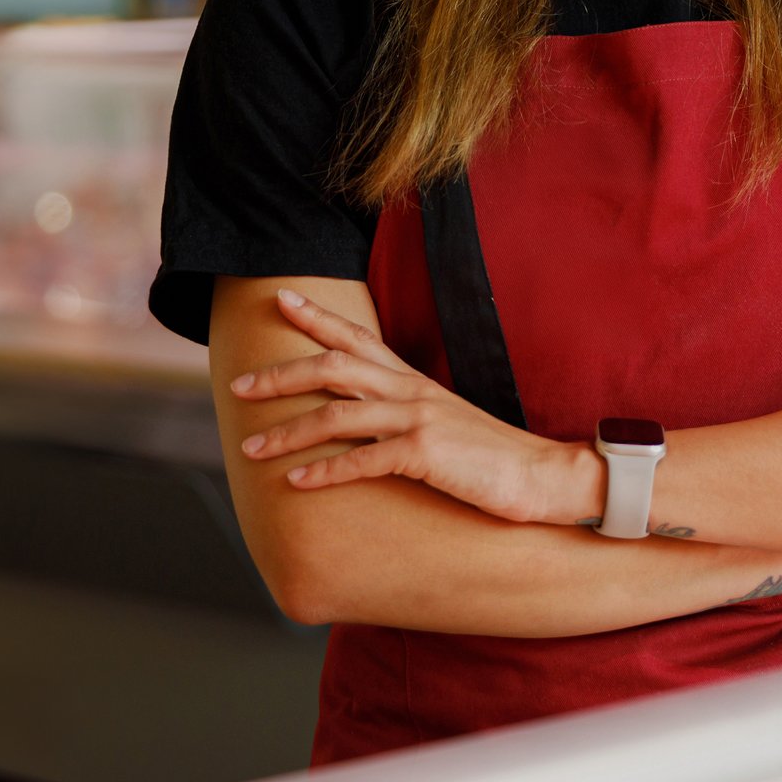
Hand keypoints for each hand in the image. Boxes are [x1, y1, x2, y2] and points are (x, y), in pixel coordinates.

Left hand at [231, 289, 588, 523]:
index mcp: (414, 381)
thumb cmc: (492, 457)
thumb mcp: (445, 423)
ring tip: (250, 447)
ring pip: (337, 414)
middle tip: (238, 386)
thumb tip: (368, 419)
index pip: (358, 338)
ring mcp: (418, 419)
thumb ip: (407, 413)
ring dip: (287, 431)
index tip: (280, 299)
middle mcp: (411, 391)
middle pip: (333, 368)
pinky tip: (296, 482)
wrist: (543, 475)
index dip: (317, 318)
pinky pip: (364, 459)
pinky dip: (325, 470)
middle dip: (280, 374)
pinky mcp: (426, 452)